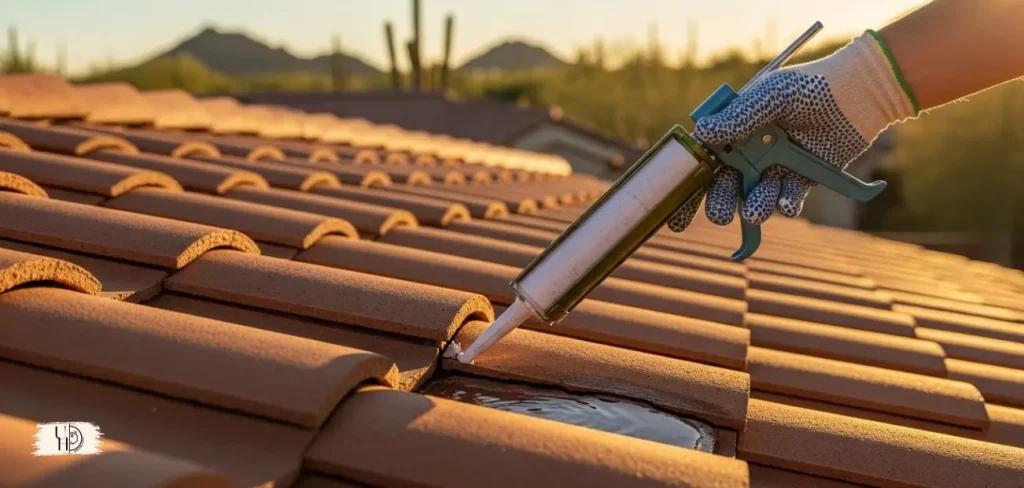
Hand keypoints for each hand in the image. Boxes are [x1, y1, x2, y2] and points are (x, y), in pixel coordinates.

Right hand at [667, 31, 916, 231]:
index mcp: (734, 132)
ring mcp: (776, 168)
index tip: (677, 217)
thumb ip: (738, 117)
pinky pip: (788, 200)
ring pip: (756, 198)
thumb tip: (703, 133)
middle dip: (720, 205)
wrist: (856, 94)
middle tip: (719, 216)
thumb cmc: (808, 86)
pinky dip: (787, 205)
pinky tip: (788, 204)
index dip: (689, 190)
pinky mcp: (802, 180)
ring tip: (756, 211)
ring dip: (753, 207)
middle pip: (726, 187)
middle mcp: (751, 153)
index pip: (704, 163)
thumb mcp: (769, 95)